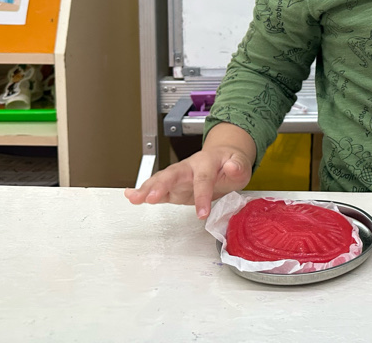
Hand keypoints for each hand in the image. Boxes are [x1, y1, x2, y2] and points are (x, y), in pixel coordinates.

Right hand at [124, 124, 256, 218]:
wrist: (224, 158)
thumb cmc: (231, 163)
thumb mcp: (241, 164)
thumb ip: (238, 166)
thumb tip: (233, 166)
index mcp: (206, 162)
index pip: (203, 179)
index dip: (202, 196)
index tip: (202, 214)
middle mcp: (189, 167)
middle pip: (173, 174)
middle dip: (161, 185)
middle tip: (150, 198)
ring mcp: (178, 176)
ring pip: (161, 179)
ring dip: (147, 189)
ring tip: (134, 198)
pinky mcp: (173, 186)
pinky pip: (157, 188)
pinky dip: (143, 192)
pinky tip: (130, 196)